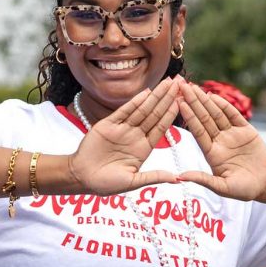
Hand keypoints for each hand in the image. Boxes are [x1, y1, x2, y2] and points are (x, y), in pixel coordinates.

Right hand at [67, 77, 182, 195]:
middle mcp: (135, 136)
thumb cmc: (106, 183)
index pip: (161, 127)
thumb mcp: (133, 182)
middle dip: (167, 98)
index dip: (172, 114)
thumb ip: (154, 177)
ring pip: (142, 109)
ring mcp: (122, 129)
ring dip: (155, 96)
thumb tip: (176, 179)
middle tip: (180, 83)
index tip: (184, 101)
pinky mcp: (108, 124)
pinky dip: (134, 102)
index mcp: (144, 148)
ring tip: (167, 83)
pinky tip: (146, 92)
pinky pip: (124, 111)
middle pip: (155, 114)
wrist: (81, 178)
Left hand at [176, 81, 265, 200]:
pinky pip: (233, 115)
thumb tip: (180, 177)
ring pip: (216, 114)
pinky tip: (213, 96)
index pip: (198, 132)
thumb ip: (203, 180)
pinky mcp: (245, 130)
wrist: (265, 184)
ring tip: (193, 87)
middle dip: (193, 102)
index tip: (179, 103)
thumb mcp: (222, 187)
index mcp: (211, 153)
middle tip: (181, 86)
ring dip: (205, 100)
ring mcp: (231, 134)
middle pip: (204, 118)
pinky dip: (224, 105)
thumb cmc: (243, 190)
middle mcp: (219, 141)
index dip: (189, 117)